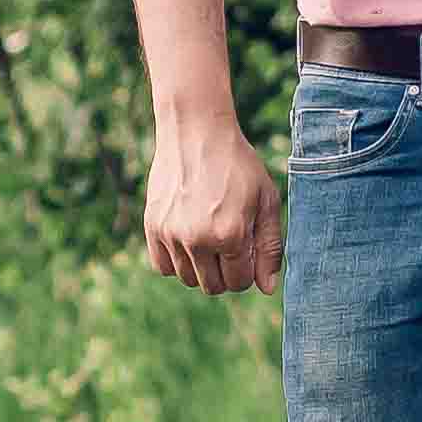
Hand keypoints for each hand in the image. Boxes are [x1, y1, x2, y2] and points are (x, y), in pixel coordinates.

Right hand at [145, 116, 283, 296]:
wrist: (197, 133)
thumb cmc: (238, 166)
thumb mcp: (266, 201)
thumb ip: (270, 248)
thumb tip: (267, 289)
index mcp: (230, 234)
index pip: (239, 282)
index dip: (248, 271)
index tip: (248, 248)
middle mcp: (197, 239)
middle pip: (213, 286)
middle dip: (226, 273)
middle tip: (230, 245)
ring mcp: (170, 234)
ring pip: (187, 279)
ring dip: (202, 268)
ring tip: (211, 237)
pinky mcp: (152, 226)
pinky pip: (163, 266)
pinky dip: (177, 261)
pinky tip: (190, 239)